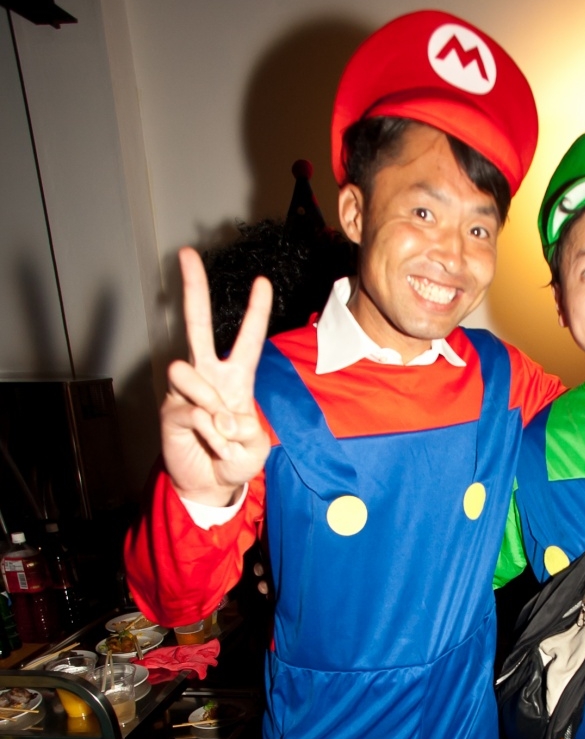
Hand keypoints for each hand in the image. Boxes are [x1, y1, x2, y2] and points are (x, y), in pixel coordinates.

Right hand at [161, 248, 272, 504]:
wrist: (210, 484)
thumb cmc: (236, 459)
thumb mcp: (256, 447)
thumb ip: (246, 429)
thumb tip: (220, 414)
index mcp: (236, 379)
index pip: (246, 339)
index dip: (255, 312)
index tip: (261, 281)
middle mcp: (208, 376)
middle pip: (198, 326)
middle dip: (193, 289)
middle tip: (187, 254)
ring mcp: (186, 392)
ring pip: (186, 371)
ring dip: (209, 402)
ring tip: (223, 432)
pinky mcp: (170, 411)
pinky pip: (188, 409)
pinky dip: (208, 431)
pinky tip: (214, 445)